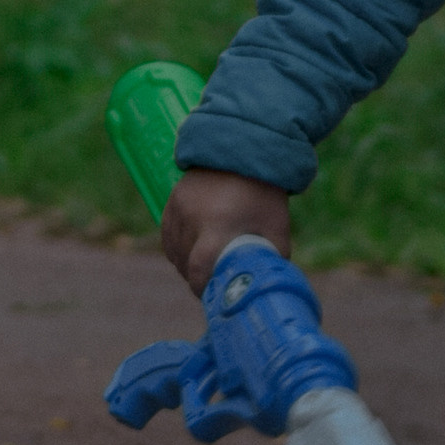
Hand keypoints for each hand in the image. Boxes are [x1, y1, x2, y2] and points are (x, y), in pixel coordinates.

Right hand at [161, 168, 291, 294]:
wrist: (245, 148)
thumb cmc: (265, 192)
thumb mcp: (276, 226)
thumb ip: (274, 256)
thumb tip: (268, 283)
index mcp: (218, 227)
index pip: (199, 269)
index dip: (201, 287)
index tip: (210, 296)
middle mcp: (193, 218)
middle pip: (185, 263)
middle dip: (195, 278)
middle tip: (210, 285)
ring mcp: (179, 208)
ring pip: (174, 250)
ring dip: (184, 265)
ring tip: (201, 271)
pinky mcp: (173, 200)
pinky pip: (167, 235)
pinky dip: (175, 249)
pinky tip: (187, 255)